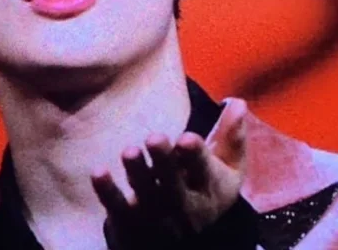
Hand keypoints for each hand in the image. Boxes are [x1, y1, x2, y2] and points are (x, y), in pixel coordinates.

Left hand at [90, 99, 247, 249]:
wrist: (187, 242)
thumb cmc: (205, 191)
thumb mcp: (228, 170)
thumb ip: (232, 137)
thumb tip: (238, 102)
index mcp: (209, 188)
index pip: (204, 171)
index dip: (196, 156)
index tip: (187, 139)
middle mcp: (183, 205)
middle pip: (173, 184)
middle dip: (164, 161)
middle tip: (154, 137)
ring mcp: (155, 216)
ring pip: (146, 194)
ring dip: (137, 173)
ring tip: (129, 151)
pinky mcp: (129, 222)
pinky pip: (118, 208)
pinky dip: (108, 192)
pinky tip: (98, 171)